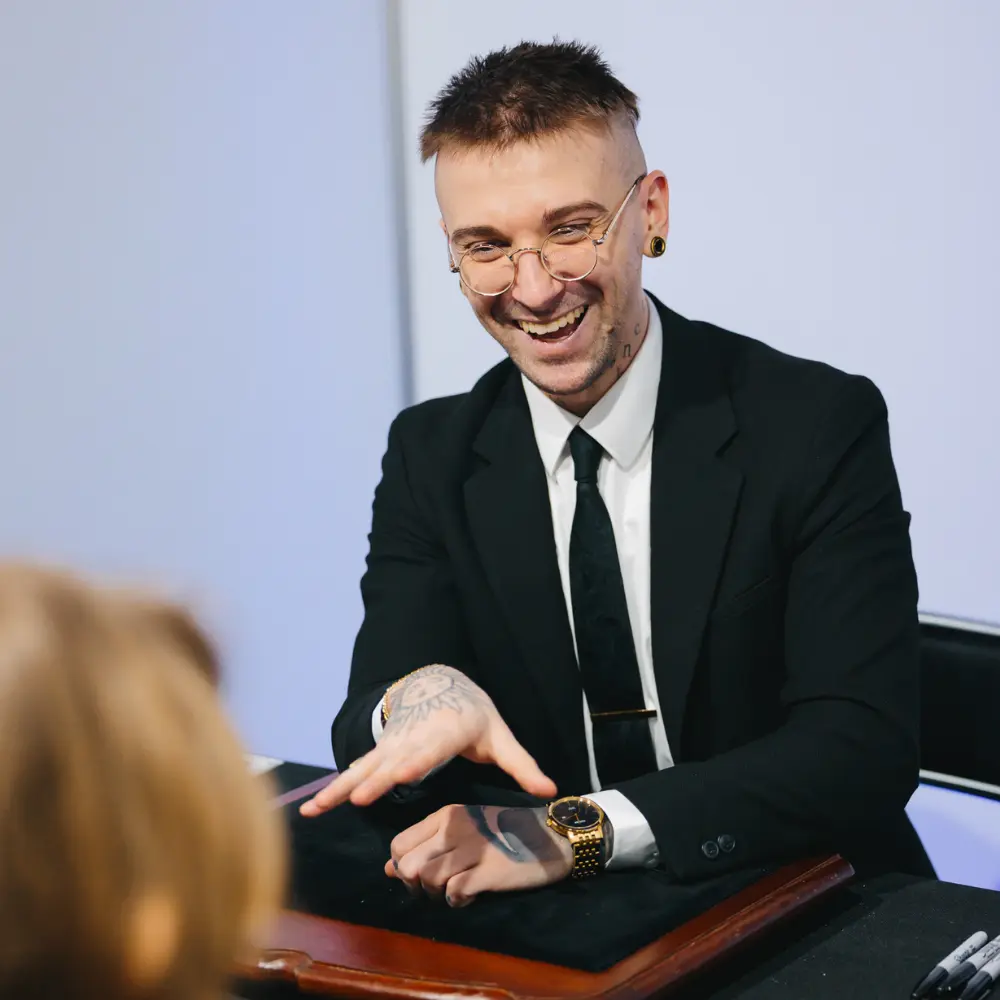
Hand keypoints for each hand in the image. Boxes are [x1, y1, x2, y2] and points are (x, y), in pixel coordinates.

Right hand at [299, 665, 556, 815]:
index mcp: (447, 731)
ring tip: (319, 808)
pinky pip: (355, 772)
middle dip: (375, 780)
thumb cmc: (474, 714)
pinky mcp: (380, 753)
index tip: (402, 775)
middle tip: (359, 799)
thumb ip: (522, 765)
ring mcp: (393, 745)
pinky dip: (334, 788)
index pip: (431, 749)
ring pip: (365, 767)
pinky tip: (314, 808)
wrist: (438, 684)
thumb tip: (550, 790)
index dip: (417, 761)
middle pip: (392, 761)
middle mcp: (414, 737)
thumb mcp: (500, 736)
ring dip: (342, 788)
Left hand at [386, 803, 572, 906]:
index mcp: (445, 815)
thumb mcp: (463, 831)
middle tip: (436, 890)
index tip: (420, 877)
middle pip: (407, 865)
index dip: (401, 867)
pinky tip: (471, 895)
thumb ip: (427, 846)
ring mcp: (471, 848)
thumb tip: (390, 868)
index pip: (398, 844)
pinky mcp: (489, 870)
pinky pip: (454, 892)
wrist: (551, 835)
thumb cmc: (506, 833)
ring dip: (437, 895)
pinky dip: (458, 900)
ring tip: (455, 892)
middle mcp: (453, 828)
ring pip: (428, 879)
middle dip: (416, 886)